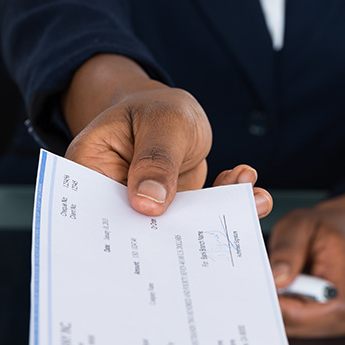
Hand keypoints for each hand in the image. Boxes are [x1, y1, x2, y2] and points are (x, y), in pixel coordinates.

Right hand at [62, 54, 271, 217]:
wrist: (168, 110)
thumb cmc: (154, 108)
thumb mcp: (162, 122)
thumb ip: (157, 160)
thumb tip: (149, 204)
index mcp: (90, 171)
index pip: (98, 209)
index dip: (122, 230)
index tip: (158, 236)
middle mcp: (113, 196)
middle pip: (134, 227)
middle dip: (177, 233)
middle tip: (214, 232)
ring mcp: (144, 207)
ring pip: (174, 225)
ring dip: (216, 216)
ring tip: (253, 200)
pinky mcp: (171, 210)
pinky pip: (197, 216)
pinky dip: (227, 204)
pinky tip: (250, 188)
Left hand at [269, 190, 344, 336]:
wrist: (339, 232)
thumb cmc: (320, 228)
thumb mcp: (299, 224)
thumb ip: (287, 249)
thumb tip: (277, 279)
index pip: (331, 306)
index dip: (295, 308)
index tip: (266, 294)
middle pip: (313, 323)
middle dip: (280, 309)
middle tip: (258, 291)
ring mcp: (344, 315)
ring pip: (304, 329)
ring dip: (281, 311)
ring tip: (272, 288)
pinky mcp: (330, 321)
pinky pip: (303, 327)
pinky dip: (286, 313)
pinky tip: (279, 295)